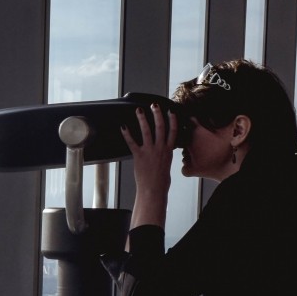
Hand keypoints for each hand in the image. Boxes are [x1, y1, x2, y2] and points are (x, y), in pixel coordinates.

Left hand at [122, 104, 176, 228]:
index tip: (171, 111)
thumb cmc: (161, 181)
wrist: (154, 189)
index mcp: (168, 150)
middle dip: (157, 114)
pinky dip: (127, 134)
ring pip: (147, 131)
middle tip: (154, 105)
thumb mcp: (166, 165)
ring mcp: (150, 151)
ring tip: (139, 111)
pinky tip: (123, 127)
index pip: (173, 131)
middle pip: (160, 127)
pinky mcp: (139, 156)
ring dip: (142, 119)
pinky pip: (132, 142)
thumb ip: (165, 155)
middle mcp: (160, 148)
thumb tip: (163, 152)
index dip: (172, 120)